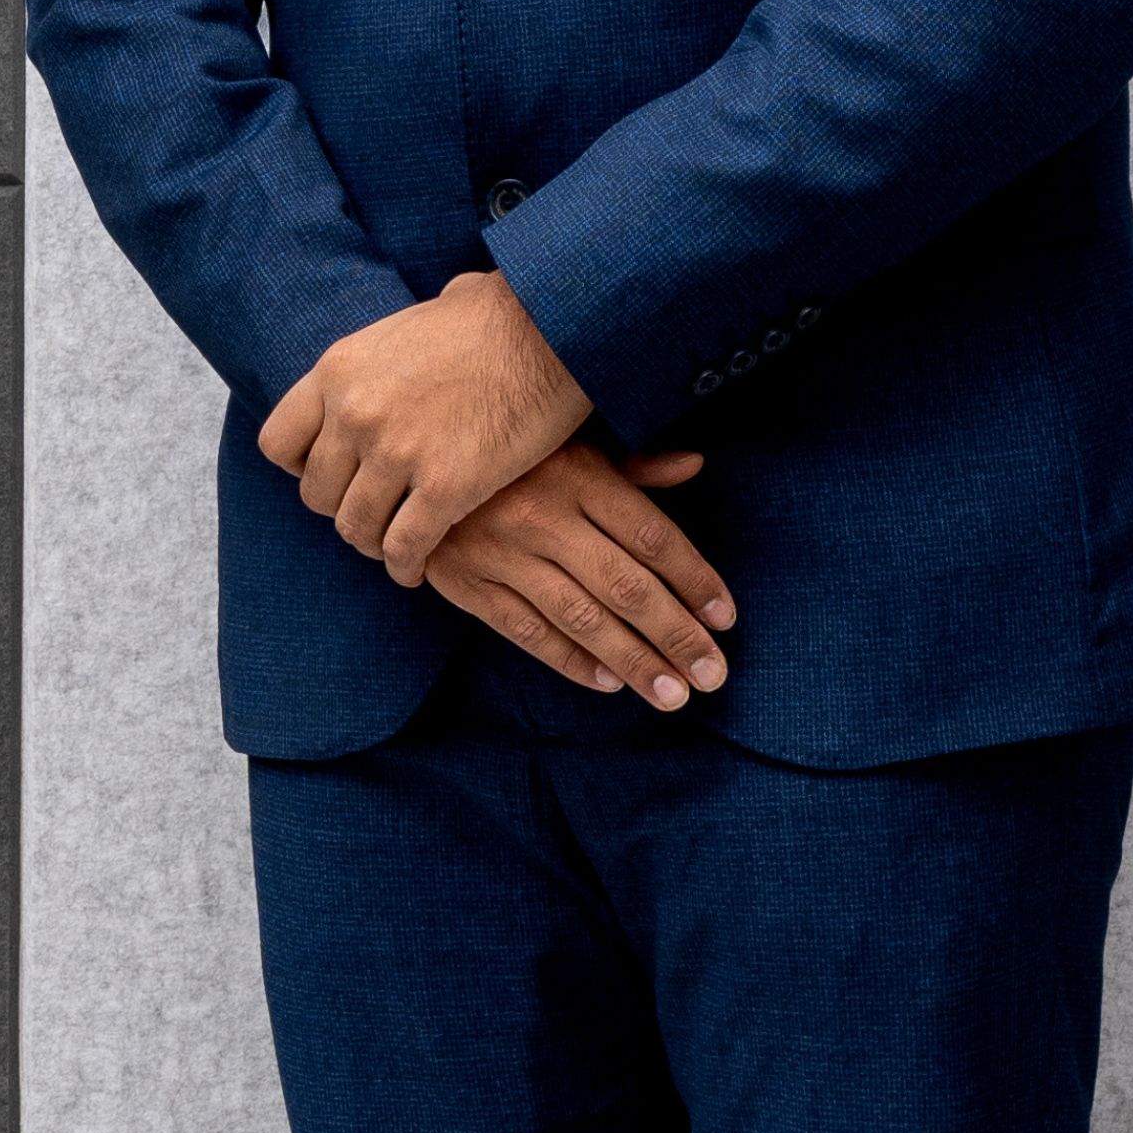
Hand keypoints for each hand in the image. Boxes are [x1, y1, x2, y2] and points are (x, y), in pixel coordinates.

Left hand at [258, 270, 593, 578]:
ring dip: (375, 542)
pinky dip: (408, 565)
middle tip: (375, 512)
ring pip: (356, 529)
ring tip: (396, 544)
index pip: (279, 443)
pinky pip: (405, 548)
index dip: (304, 467)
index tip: (336, 473)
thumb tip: (408, 344)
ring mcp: (396, 451)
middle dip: (344, 508)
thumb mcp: (413, 321)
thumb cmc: (495, 315)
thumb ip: (388, 354)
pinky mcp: (446, 486)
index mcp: (339, 369)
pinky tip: (420, 566)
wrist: (552, 324)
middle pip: (317, 495)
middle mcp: (354, 412)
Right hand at [425, 444, 733, 709]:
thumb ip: (633, 465)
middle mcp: (543, 516)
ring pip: (581, 618)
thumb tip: (695, 464)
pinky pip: (527, 631)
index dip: (694, 579)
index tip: (726, 617)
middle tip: (713, 675)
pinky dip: (570, 661)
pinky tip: (609, 683)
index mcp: (577, 473)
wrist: (406, 452)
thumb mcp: (568, 438)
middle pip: (626, 586)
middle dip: (676, 636)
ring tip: (673, 694)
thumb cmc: (506, 445)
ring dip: (633, 662)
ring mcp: (502, 554)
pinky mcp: (467, 583)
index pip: (651, 536)